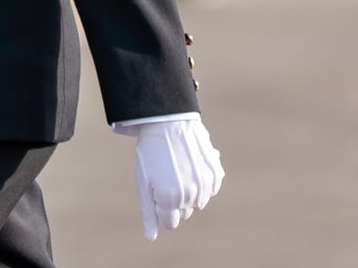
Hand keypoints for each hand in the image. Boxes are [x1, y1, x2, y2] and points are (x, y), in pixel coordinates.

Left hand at [131, 117, 223, 239]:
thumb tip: (150, 237)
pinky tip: (191, 166)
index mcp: (169, 198)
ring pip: (197, 203)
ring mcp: (204, 185)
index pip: (169, 223)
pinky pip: (210, 190)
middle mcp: (190, 195)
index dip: (161, 209)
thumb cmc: (151, 151)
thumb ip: (148, 211)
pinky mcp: (215, 173)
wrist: (168, 120)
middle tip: (165, 175)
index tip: (156, 190)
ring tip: (176, 168)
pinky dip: (202, 183)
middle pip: (183, 213)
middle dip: (173, 200)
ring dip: (188, 192)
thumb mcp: (143, 181)